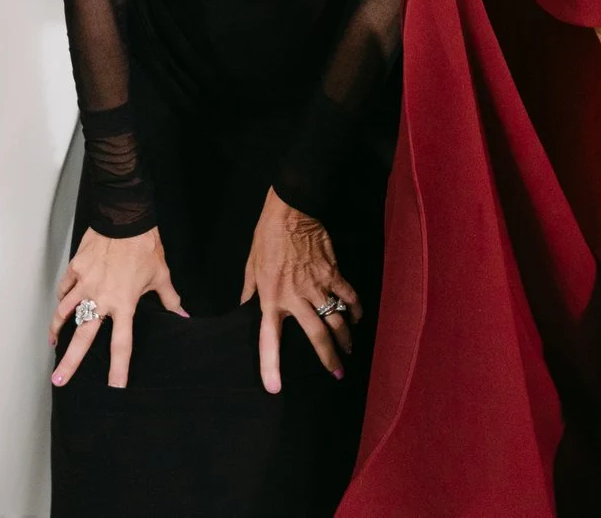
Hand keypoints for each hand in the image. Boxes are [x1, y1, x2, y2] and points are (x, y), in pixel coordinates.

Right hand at [51, 227, 183, 388]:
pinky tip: (61, 307)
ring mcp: (85, 284)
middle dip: (70, 362)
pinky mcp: (75, 269)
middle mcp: (102, 299)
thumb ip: (170, 300)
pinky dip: (62, 299)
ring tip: (53, 345)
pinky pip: (64, 289)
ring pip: (65, 313)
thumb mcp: (161, 275)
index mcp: (125, 304)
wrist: (125, 218)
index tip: (114, 387)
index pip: (121, 344)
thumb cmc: (145, 246)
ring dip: (57, 331)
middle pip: (83, 337)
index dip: (118, 368)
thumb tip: (184, 315)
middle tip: (59, 380)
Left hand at [240, 190, 360, 392]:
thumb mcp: (251, 264)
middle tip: (338, 372)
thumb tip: (243, 305)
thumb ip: (249, 289)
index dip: (270, 366)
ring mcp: (317, 286)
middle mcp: (295, 298)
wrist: (291, 211)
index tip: (275, 388)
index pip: (269, 339)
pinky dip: (355, 309)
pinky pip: (348, 297)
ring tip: (349, 348)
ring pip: (336, 320)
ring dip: (345, 338)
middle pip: (317, 336)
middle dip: (330, 358)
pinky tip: (357, 318)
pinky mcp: (333, 274)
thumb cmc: (267, 237)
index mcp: (271, 298)